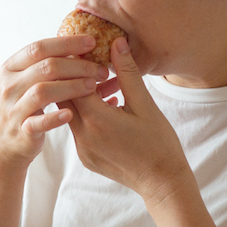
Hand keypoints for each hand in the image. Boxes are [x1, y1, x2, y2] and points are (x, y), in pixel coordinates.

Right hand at [0, 35, 110, 166]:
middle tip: (101, 69)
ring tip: (93, 87)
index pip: (39, 48)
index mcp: (11, 68)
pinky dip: (55, 118)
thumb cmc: (21, 108)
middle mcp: (10, 86)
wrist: (1, 146)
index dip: (67, 43)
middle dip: (77, 66)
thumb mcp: (25, 82)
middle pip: (46, 67)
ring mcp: (14, 109)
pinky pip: (38, 123)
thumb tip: (81, 48)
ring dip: (71, 87)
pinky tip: (71, 114)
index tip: (92, 42)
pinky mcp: (21, 131)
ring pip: (43, 92)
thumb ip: (45, 66)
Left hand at [67, 37, 194, 202]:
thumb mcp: (145, 104)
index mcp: (96, 120)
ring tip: (105, 82)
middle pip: (64, 98)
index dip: (77, 64)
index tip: (85, 49)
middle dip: (74, 78)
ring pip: (70, 113)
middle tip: (89, 62)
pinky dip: (87, 114)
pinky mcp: (85, 157)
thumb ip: (127, 73)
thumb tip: (116, 43)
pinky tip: (109, 105)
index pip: (72, 83)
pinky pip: (78, 129)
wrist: (162, 183)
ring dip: (82, 96)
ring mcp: (82, 149)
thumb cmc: (159, 144)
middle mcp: (83, 135)